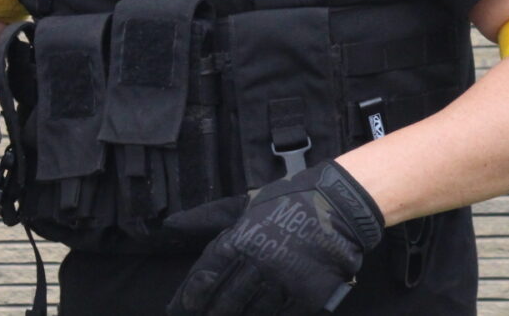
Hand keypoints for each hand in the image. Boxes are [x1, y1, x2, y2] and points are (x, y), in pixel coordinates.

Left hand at [167, 161, 385, 315]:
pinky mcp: (306, 297)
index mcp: (241, 238)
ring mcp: (283, 282)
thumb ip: (206, 218)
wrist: (338, 208)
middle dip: (211, 312)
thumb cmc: (287, 203)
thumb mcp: (244, 205)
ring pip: (251, 311)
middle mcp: (259, 263)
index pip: (207, 273)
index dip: (191, 294)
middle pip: (226, 298)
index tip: (181, 307)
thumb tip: (171, 224)